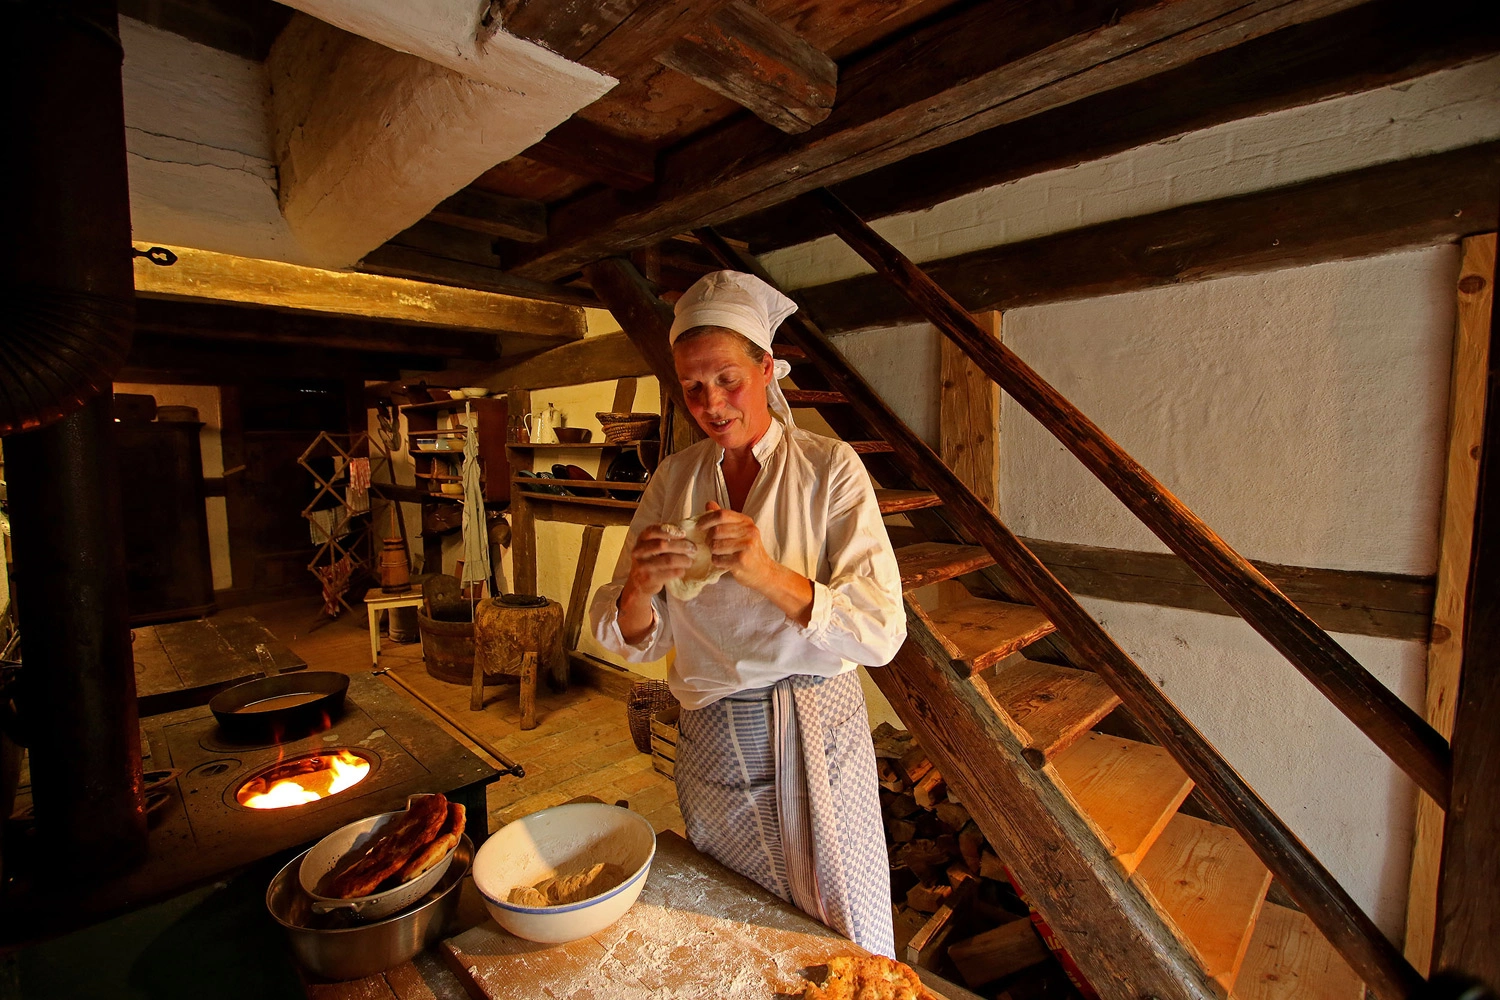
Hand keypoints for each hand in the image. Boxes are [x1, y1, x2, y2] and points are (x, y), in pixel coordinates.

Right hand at [616, 524, 697, 644]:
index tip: (684, 533)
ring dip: (682, 559)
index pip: (653, 529)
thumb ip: (670, 537)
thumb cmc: (653, 564)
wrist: (637, 589)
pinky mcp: (646, 581)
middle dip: (681, 546)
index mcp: (641, 539)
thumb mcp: (656, 548)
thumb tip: (695, 527)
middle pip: (661, 545)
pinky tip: (685, 570)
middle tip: (695, 549)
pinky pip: (665, 574)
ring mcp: (640, 567)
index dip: (670, 530)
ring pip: (664, 559)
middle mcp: (638, 552)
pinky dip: (677, 571)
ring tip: (692, 560)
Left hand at [698, 502, 814, 625]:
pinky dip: (716, 562)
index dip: (706, 519)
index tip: (699, 527)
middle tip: (710, 545)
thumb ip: (724, 518)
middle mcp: (749, 531)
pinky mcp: (742, 560)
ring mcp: (747, 546)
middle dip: (708, 539)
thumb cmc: (748, 551)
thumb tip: (709, 503)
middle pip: (716, 530)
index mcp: (746, 521)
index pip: (722, 514)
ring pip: (715, 545)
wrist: (763, 572)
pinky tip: (723, 563)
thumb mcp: (739, 531)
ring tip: (719, 554)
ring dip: (712, 551)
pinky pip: (718, 559)